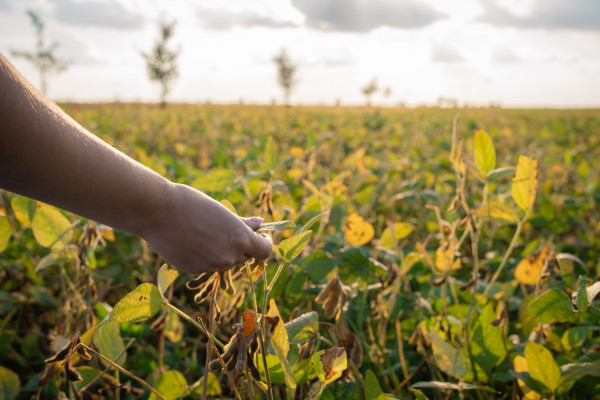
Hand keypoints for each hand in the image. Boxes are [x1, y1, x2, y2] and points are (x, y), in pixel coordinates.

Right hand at [142, 183, 272, 273]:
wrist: (157, 211)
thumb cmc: (191, 204)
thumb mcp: (221, 211)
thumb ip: (241, 223)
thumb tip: (259, 224)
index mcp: (240, 239)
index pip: (265, 251)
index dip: (265, 243)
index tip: (260, 235)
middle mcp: (229, 256)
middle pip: (244, 256)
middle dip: (241, 245)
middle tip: (227, 229)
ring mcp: (211, 266)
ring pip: (224, 261)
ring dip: (222, 250)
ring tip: (205, 231)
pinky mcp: (194, 270)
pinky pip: (206, 265)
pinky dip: (204, 256)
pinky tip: (190, 240)